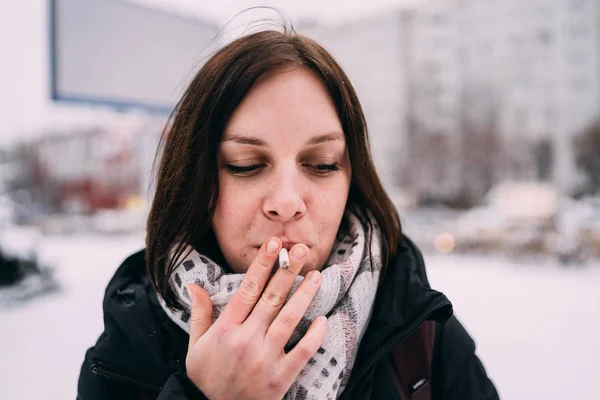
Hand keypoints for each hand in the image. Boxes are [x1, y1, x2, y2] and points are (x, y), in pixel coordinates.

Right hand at [185, 237, 326, 399]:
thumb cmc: (207, 378)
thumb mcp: (196, 347)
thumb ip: (199, 314)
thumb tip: (194, 286)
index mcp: (226, 330)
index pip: (247, 289)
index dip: (262, 264)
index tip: (273, 245)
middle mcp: (246, 339)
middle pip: (271, 298)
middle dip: (287, 271)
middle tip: (299, 250)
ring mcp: (265, 358)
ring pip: (288, 319)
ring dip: (304, 295)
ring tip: (316, 275)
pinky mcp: (281, 376)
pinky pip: (302, 352)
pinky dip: (314, 336)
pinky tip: (323, 319)